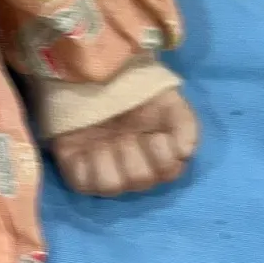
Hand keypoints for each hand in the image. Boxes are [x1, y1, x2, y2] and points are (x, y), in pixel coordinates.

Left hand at [50, 87, 197, 197]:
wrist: (99, 75)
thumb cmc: (137, 90)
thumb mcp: (168, 100)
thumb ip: (184, 124)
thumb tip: (184, 152)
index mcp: (159, 155)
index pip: (168, 172)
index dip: (162, 156)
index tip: (155, 134)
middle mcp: (134, 168)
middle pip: (140, 181)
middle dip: (133, 153)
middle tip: (126, 133)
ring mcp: (105, 169)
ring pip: (111, 187)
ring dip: (109, 162)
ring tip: (104, 142)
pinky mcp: (78, 168)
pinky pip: (83, 184)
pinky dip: (85, 167)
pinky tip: (86, 149)